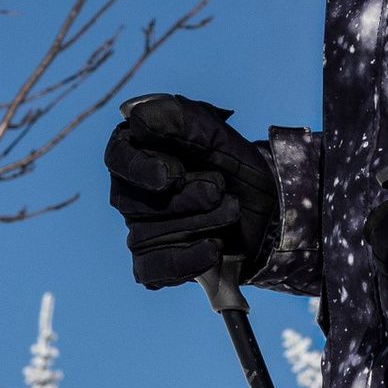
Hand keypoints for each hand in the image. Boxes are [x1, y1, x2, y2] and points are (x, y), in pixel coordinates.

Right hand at [105, 95, 280, 290]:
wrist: (271, 210)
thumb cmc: (236, 167)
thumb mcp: (217, 134)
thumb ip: (178, 119)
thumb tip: (134, 117)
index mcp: (138, 153)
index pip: (117, 160)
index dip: (141, 170)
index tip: (174, 174)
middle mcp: (132, 193)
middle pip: (133, 203)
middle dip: (184, 198)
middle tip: (220, 188)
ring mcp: (141, 231)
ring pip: (147, 236)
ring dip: (199, 222)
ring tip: (232, 210)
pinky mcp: (156, 264)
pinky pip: (152, 270)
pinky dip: (185, 261)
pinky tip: (213, 249)